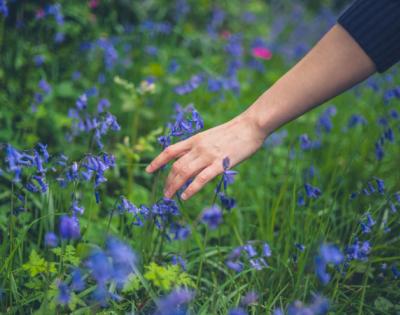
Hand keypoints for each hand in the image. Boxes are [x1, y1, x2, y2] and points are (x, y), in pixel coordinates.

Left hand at [145, 113, 267, 199]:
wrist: (250, 125)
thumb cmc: (233, 132)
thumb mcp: (210, 136)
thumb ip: (200, 147)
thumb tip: (192, 159)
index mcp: (195, 140)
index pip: (170, 151)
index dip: (157, 161)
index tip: (148, 171)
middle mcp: (198, 147)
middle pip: (176, 166)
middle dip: (167, 181)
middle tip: (165, 193)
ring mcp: (208, 155)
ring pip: (184, 172)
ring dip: (174, 186)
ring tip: (170, 197)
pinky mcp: (220, 163)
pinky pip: (201, 178)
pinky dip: (191, 188)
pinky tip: (185, 196)